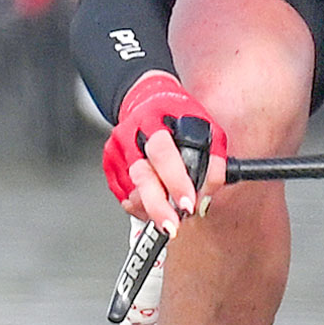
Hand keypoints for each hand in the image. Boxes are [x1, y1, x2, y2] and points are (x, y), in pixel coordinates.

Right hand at [102, 72, 225, 227]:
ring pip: (130, 189)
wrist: (146, 99)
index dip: (175, 180)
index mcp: (155, 120)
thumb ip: (214, 155)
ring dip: (150, 209)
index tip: (188, 202)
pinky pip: (122, 193)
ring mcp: (117, 150)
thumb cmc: (177, 115)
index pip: (163, 152)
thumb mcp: (204, 124)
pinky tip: (152, 205)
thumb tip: (212, 187)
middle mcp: (131, 134)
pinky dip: (138, 205)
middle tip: (172, 225)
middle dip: (157, 205)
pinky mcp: (109, 163)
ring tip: (166, 219)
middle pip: (141, 175)